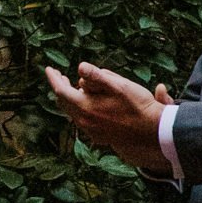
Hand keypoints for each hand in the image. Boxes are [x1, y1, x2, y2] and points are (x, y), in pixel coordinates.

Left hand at [46, 62, 167, 170]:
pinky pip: (82, 120)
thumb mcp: (119, 86)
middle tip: (59, 75)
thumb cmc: (138, 106)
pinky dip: (80, 108)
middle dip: (60, 87)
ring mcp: (91, 131)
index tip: (49, 69)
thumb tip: (80, 66)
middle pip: (64, 102)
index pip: (60, 91)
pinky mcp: (98, 136)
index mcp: (85, 107)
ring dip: (71, 98)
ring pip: (73, 112)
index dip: (53, 78)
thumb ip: (97, 76)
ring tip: (74, 86)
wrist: (152, 132)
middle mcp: (84, 121)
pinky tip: (88, 103)